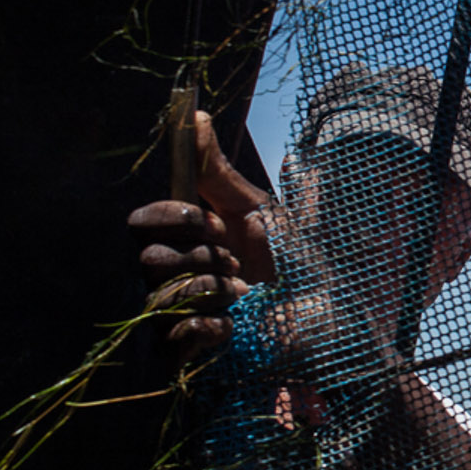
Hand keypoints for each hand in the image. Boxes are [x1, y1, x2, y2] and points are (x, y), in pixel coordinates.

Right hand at [128, 111, 277, 360]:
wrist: (329, 320)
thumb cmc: (295, 264)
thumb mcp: (260, 210)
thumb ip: (219, 170)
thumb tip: (194, 115)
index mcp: (185, 239)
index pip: (141, 221)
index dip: (173, 218)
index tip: (215, 223)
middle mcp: (173, 276)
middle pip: (145, 257)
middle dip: (199, 255)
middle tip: (237, 263)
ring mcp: (176, 317)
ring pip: (157, 295)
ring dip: (210, 289)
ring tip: (245, 293)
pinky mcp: (186, 354)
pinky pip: (169, 338)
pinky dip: (207, 326)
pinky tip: (233, 325)